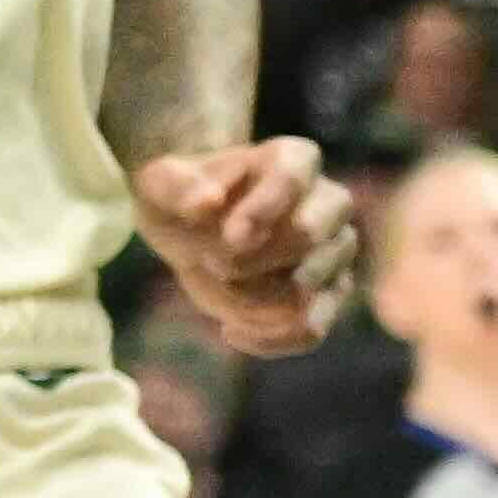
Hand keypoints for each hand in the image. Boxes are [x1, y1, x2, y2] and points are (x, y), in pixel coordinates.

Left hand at [127, 137, 358, 353]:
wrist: (191, 226)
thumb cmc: (182, 194)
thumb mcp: (162, 181)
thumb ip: (179, 186)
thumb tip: (207, 202)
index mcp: (294, 158)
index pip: (293, 177)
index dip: (263, 209)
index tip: (230, 235)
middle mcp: (328, 202)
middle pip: (310, 234)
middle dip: (254, 258)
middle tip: (211, 261)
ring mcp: (335, 251)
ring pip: (311, 287)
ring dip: (253, 298)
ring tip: (215, 284)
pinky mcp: (328, 295)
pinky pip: (312, 329)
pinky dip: (271, 338)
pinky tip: (230, 333)